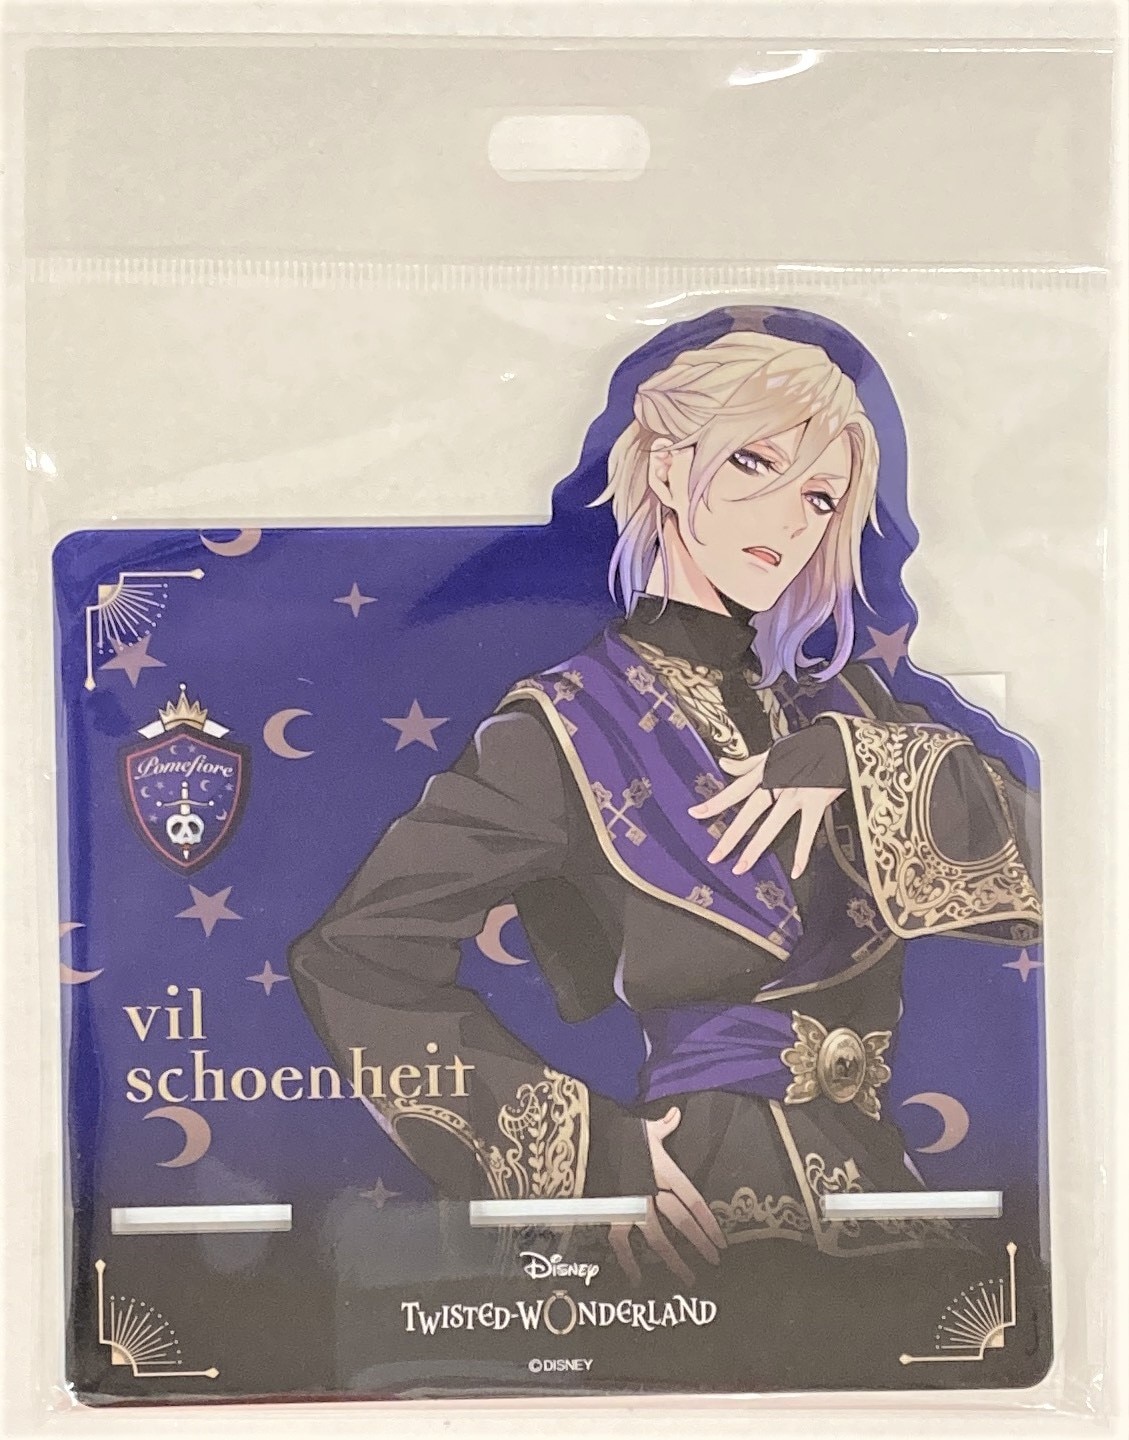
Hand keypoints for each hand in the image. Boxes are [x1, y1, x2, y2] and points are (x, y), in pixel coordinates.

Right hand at [608, 1106, 726, 1285]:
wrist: (587, 1138)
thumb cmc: (619, 1132)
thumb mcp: (645, 1128)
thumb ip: (664, 1126)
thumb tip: (676, 1114)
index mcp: (664, 1170)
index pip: (693, 1199)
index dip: (709, 1221)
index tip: (722, 1240)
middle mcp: (651, 1189)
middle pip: (681, 1220)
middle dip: (699, 1242)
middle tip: (714, 1261)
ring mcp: (632, 1203)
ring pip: (656, 1236)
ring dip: (673, 1259)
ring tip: (687, 1278)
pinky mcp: (612, 1211)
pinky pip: (621, 1240)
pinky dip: (627, 1260)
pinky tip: (636, 1279)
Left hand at [687, 751, 843, 879]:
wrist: (841, 740)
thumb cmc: (807, 745)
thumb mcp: (775, 751)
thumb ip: (748, 763)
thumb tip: (723, 765)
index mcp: (766, 771)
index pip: (735, 790)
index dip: (716, 802)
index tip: (695, 813)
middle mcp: (777, 783)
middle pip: (749, 812)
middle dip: (730, 835)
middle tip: (714, 856)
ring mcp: (797, 794)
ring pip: (772, 825)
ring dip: (755, 848)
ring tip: (740, 868)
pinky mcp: (818, 801)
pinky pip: (808, 831)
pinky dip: (803, 852)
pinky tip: (796, 871)